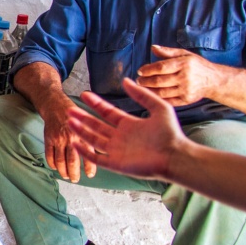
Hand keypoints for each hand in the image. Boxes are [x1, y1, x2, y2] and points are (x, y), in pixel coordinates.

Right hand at [42, 97, 94, 182]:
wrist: (56, 105)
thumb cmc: (74, 114)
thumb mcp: (88, 123)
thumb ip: (93, 137)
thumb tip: (100, 154)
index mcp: (84, 134)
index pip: (88, 155)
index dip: (89, 167)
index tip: (90, 175)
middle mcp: (71, 137)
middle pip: (72, 161)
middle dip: (74, 173)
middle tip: (75, 180)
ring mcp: (58, 138)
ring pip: (60, 160)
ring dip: (63, 171)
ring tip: (65, 176)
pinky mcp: (48, 138)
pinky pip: (49, 154)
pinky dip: (52, 163)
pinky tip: (55, 167)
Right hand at [67, 78, 185, 179]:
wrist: (176, 157)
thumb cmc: (171, 134)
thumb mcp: (159, 108)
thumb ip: (142, 94)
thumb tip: (125, 80)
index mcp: (129, 125)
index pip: (107, 112)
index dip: (96, 103)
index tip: (84, 94)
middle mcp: (120, 137)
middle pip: (96, 126)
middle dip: (83, 117)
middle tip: (70, 109)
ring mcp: (117, 151)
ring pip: (93, 139)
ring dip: (81, 130)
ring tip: (69, 121)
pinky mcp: (116, 164)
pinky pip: (96, 157)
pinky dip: (85, 151)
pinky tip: (75, 142)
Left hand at [136, 45, 216, 105]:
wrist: (213, 80)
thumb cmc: (196, 65)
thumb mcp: (184, 54)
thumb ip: (168, 52)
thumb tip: (153, 48)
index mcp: (184, 64)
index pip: (161, 67)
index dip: (148, 69)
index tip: (139, 71)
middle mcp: (185, 77)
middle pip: (159, 81)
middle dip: (145, 81)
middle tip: (138, 80)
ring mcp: (186, 90)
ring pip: (162, 92)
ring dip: (149, 90)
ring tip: (142, 87)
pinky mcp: (186, 100)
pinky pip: (168, 101)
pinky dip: (157, 98)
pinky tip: (151, 95)